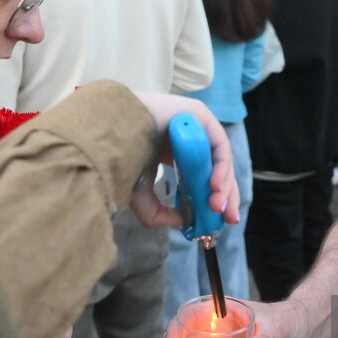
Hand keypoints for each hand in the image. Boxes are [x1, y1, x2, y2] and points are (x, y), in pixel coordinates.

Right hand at [129, 93, 239, 229]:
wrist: (110, 136)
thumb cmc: (120, 159)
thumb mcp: (139, 194)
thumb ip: (157, 214)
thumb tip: (181, 222)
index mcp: (174, 150)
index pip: (203, 174)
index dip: (214, 197)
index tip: (220, 219)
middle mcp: (187, 136)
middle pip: (216, 168)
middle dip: (225, 195)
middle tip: (227, 218)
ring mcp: (193, 124)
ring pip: (219, 158)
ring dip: (223, 185)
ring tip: (216, 206)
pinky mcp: (199, 114)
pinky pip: (217, 144)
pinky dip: (220, 167)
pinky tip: (215, 186)